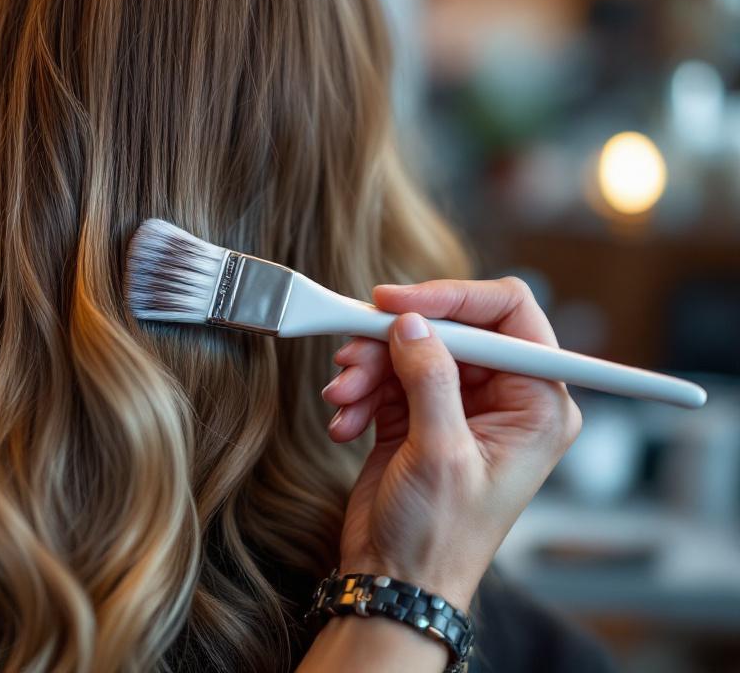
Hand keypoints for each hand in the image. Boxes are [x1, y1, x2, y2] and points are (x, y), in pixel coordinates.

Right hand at [320, 278, 581, 608]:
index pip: (509, 315)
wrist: (396, 583)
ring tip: (342, 399)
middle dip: (394, 343)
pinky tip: (345, 421)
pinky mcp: (418, 415)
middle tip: (352, 359)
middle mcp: (505, 399)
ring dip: (368, 369)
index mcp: (538, 404)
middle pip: (450, 328)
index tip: (395, 302)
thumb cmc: (438, 539)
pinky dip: (361, 392)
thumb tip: (411, 322)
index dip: (452, 298)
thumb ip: (429, 379)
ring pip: (409, 348)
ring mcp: (459, 405)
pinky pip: (387, 376)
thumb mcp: (440, 454)